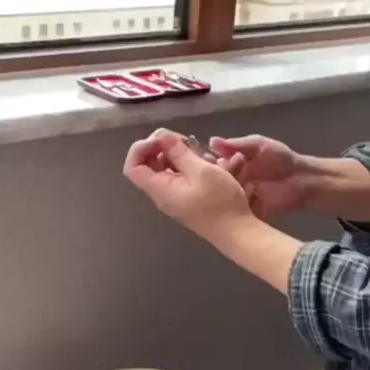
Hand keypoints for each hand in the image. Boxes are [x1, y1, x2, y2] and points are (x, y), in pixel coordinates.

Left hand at [123, 129, 251, 241]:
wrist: (237, 233)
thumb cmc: (220, 203)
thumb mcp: (201, 171)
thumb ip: (179, 152)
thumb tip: (161, 136)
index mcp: (160, 189)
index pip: (133, 166)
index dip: (141, 147)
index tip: (163, 139)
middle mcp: (163, 194)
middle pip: (149, 165)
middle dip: (164, 147)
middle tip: (185, 141)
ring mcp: (175, 197)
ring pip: (167, 169)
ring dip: (181, 155)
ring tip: (201, 152)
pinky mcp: (187, 198)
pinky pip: (180, 177)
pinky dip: (190, 165)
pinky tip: (209, 162)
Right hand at [209, 134, 303, 216]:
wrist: (301, 180)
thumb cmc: (282, 159)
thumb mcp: (258, 145)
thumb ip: (237, 144)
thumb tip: (212, 140)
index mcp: (233, 164)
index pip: (213, 163)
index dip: (207, 162)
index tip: (203, 159)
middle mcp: (232, 181)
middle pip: (215, 181)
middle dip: (214, 176)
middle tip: (217, 171)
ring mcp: (238, 197)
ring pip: (223, 196)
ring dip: (225, 190)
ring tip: (229, 183)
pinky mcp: (246, 211)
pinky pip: (235, 210)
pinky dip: (235, 205)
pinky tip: (237, 198)